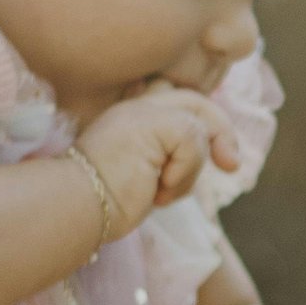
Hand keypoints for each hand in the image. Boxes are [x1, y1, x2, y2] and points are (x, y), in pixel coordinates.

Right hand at [73, 83, 240, 237]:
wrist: (74, 207)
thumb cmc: (102, 205)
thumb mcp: (145, 178)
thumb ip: (169, 159)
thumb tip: (218, 155)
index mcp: (128, 116)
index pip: (172, 96)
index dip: (199, 119)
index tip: (217, 152)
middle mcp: (134, 106)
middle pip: (194, 101)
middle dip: (221, 129)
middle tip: (231, 164)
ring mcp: (142, 111)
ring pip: (198, 127)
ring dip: (191, 170)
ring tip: (162, 192)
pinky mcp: (152, 121)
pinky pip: (193, 141)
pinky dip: (185, 173)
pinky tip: (158, 191)